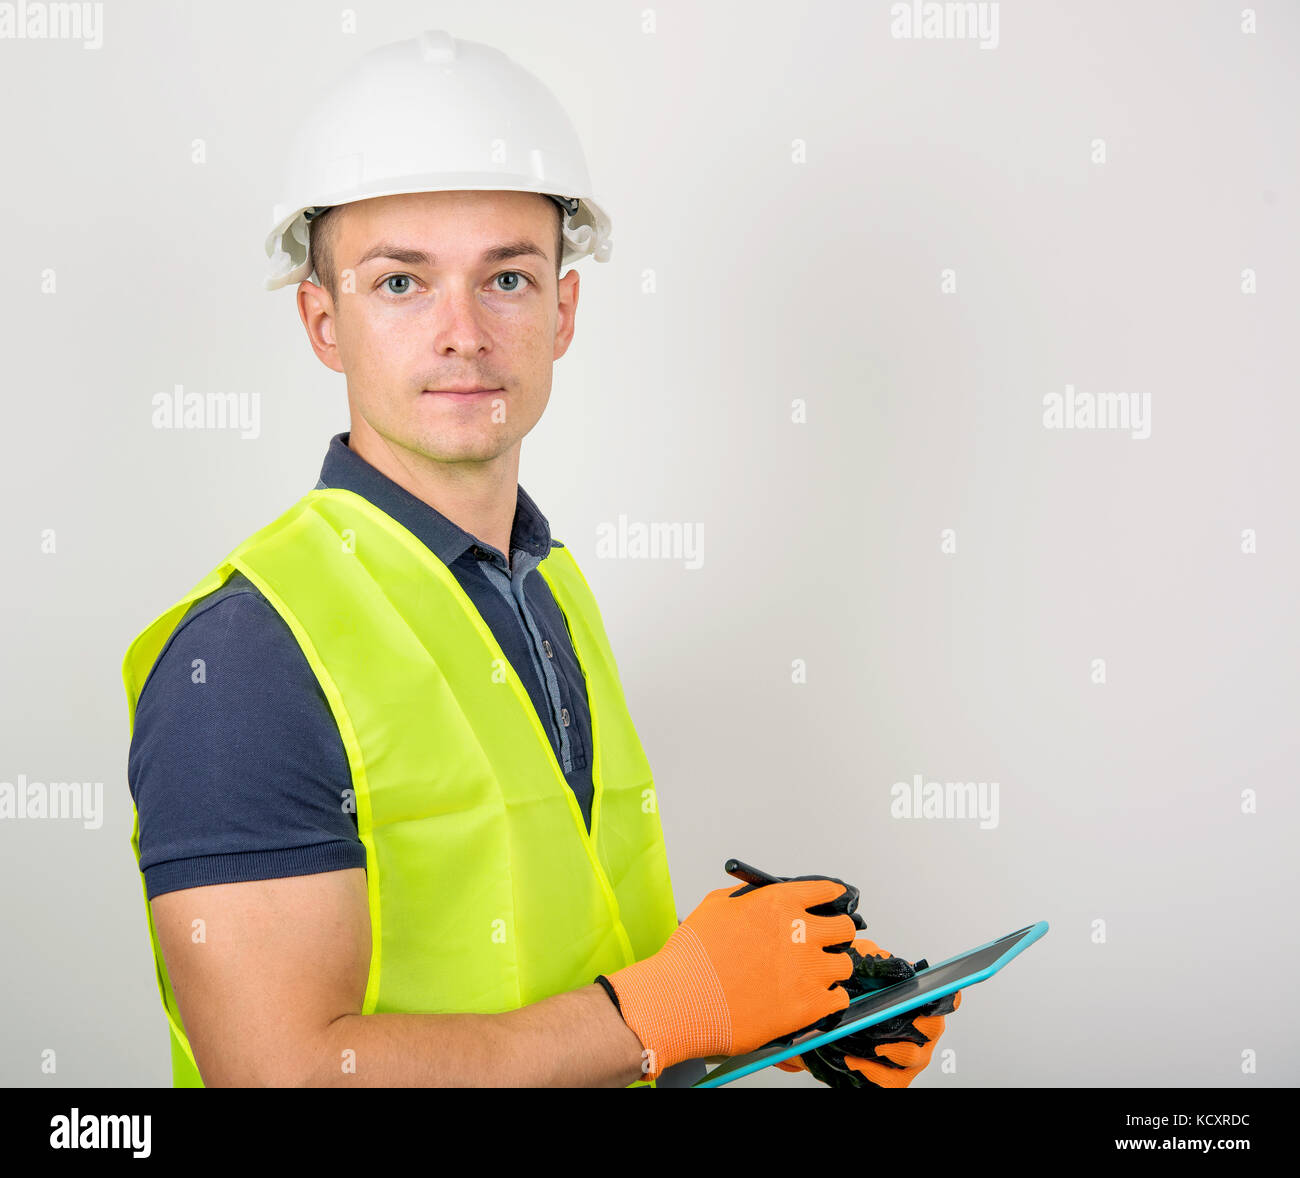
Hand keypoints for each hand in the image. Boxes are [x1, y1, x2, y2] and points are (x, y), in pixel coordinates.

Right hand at [605, 877, 855, 1078]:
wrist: (681, 1000)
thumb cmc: (692, 957)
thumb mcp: (717, 906)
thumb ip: (748, 899)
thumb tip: (761, 903)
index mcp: (779, 903)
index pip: (825, 891)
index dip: (831, 897)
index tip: (833, 902)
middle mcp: (801, 932)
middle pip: (844, 928)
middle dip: (835, 934)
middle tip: (823, 943)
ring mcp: (809, 970)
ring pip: (845, 964)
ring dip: (832, 968)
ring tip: (815, 976)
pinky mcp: (810, 1006)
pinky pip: (839, 999)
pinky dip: (829, 998)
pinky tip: (814, 999)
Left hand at [776, 939, 960, 1087]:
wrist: (826, 1022)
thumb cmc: (851, 991)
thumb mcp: (859, 967)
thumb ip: (878, 964)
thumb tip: (901, 969)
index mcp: (921, 1002)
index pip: (946, 999)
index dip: (945, 998)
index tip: (935, 995)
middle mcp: (923, 1030)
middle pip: (932, 1027)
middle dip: (912, 1021)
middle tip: (889, 1014)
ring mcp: (912, 1056)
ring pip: (912, 1055)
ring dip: (887, 1045)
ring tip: (865, 1036)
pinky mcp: (895, 1078)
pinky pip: (890, 1080)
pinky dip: (871, 1070)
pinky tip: (852, 1057)